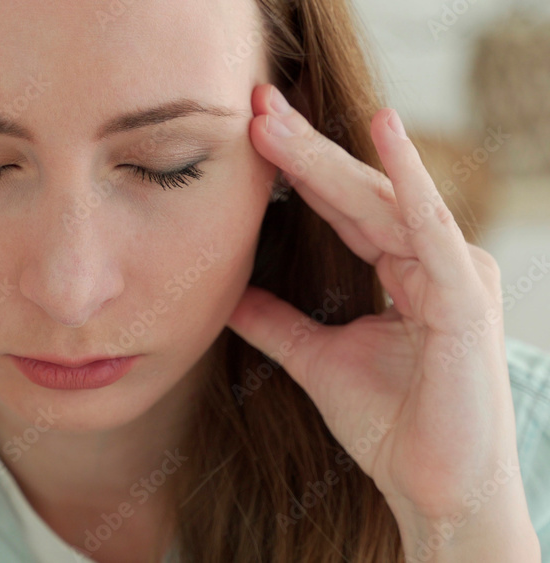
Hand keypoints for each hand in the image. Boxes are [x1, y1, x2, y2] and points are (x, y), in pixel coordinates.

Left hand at [226, 84, 538, 560]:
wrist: (434, 491)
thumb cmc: (393, 428)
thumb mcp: (316, 360)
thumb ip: (278, 323)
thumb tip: (227, 296)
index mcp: (403, 270)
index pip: (343, 207)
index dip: (298, 170)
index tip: (250, 134)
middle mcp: (432, 261)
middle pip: (359, 192)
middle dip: (303, 150)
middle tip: (256, 105)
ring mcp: (454, 274)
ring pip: (383, 199)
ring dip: (329, 156)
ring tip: (278, 116)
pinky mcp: (465, 296)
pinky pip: (431, 228)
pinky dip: (409, 178)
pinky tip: (384, 131)